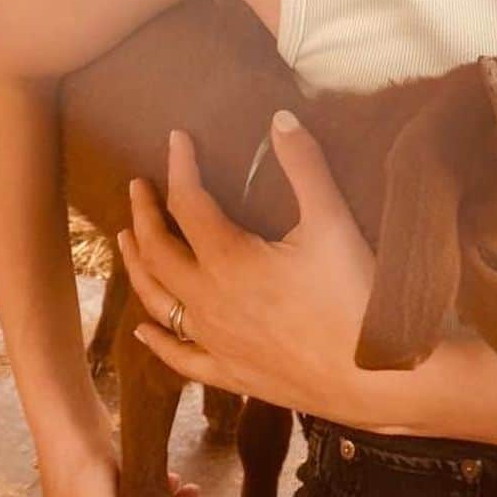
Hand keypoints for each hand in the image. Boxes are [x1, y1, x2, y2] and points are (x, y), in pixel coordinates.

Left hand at [118, 112, 397, 430]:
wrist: (372, 377)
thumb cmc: (353, 297)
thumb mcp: (333, 222)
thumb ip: (305, 166)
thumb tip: (281, 119)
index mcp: (229, 259)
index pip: (188, 202)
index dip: (179, 167)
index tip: (176, 139)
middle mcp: (209, 300)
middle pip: (158, 252)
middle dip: (143, 215)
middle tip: (137, 187)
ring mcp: (214, 340)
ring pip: (158, 301)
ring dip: (137, 267)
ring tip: (125, 241)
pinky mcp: (230, 372)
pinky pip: (180, 357)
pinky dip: (156, 340)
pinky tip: (142, 330)